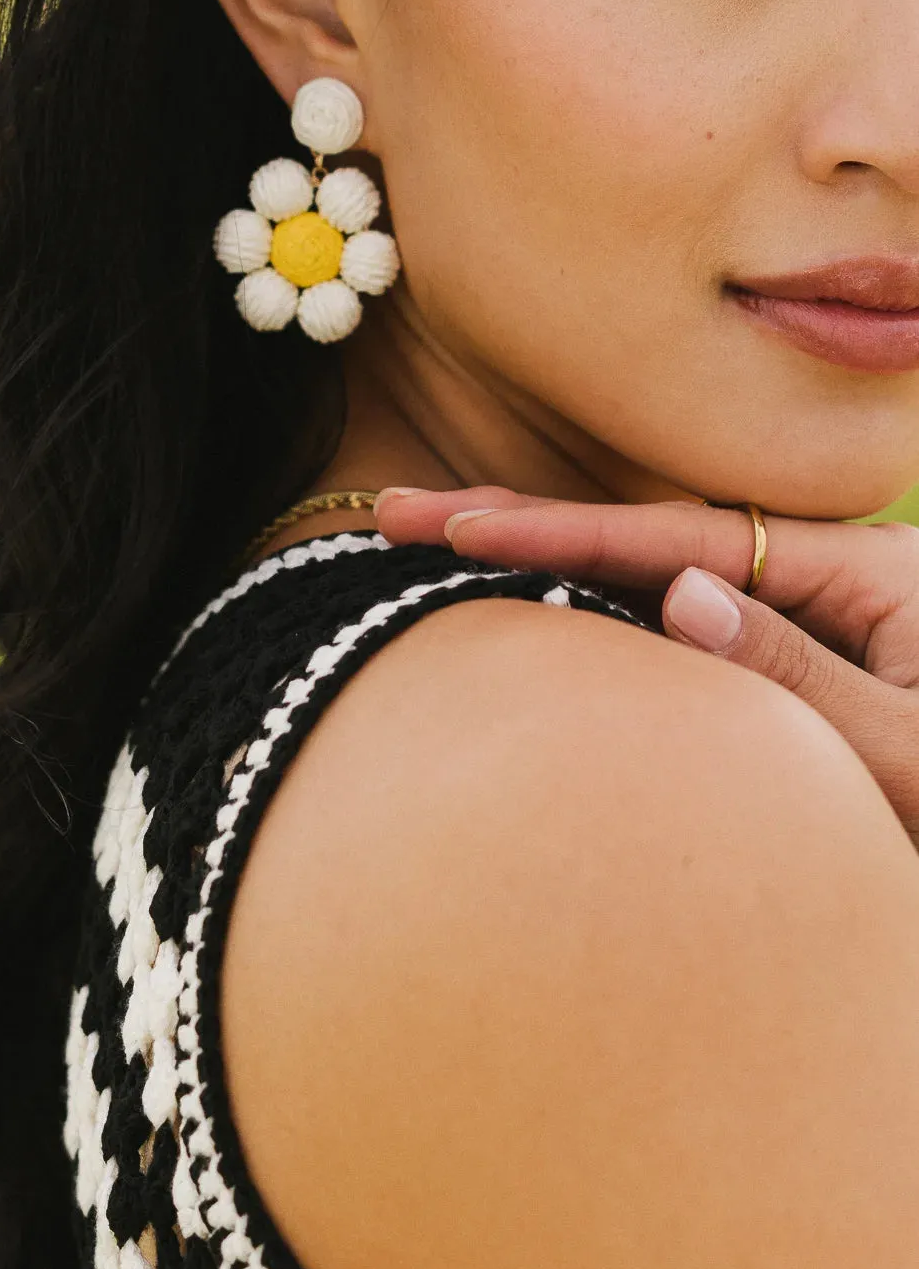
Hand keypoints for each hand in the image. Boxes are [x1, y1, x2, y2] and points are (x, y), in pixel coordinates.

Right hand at [374, 485, 918, 846]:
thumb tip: (678, 594)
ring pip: (661, 592)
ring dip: (555, 575)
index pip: (685, 542)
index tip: (454, 525)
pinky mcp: (796, 677)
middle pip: (654, 545)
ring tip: (439, 555)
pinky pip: (686, 646)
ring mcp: (808, 630)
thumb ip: (799, 676)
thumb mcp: (912, 753)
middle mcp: (828, 587)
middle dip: (528, 529)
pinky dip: (606, 631)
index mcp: (870, 576)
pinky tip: (542, 625)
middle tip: (401, 515)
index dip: (563, 531)